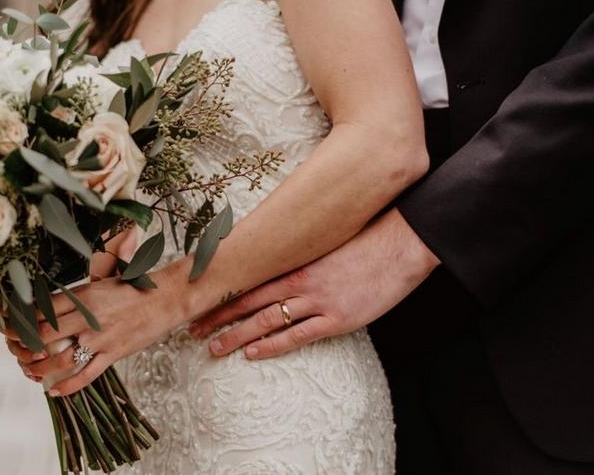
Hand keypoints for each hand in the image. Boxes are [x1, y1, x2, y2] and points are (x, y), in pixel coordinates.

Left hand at [16, 269, 189, 396]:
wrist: (167, 297)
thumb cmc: (134, 288)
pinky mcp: (114, 354)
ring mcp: (101, 338)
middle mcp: (89, 317)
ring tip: (29, 371)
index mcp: (83, 295)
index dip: (19, 320)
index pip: (41, 310)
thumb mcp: (100, 283)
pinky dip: (67, 387)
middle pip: (44, 336)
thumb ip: (75, 297)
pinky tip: (53, 391)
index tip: (7, 326)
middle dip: (22, 346)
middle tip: (14, 350)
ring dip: (39, 369)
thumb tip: (47, 307)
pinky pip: (86, 376)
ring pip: (60, 360)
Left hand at [188, 208, 439, 359]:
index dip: (222, 291)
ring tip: (213, 348)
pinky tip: (252, 353)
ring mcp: (317, 300)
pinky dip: (271, 346)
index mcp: (295, 259)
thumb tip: (279, 258)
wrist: (401, 244)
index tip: (199, 299)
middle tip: (192, 329)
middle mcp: (299, 280)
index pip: (248, 278)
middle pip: (248, 300)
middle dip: (218, 316)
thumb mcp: (326, 241)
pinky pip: (297, 336)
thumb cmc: (366, 239)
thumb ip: (302, 253)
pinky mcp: (337, 318)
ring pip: (266, 320)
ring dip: (236, 335)